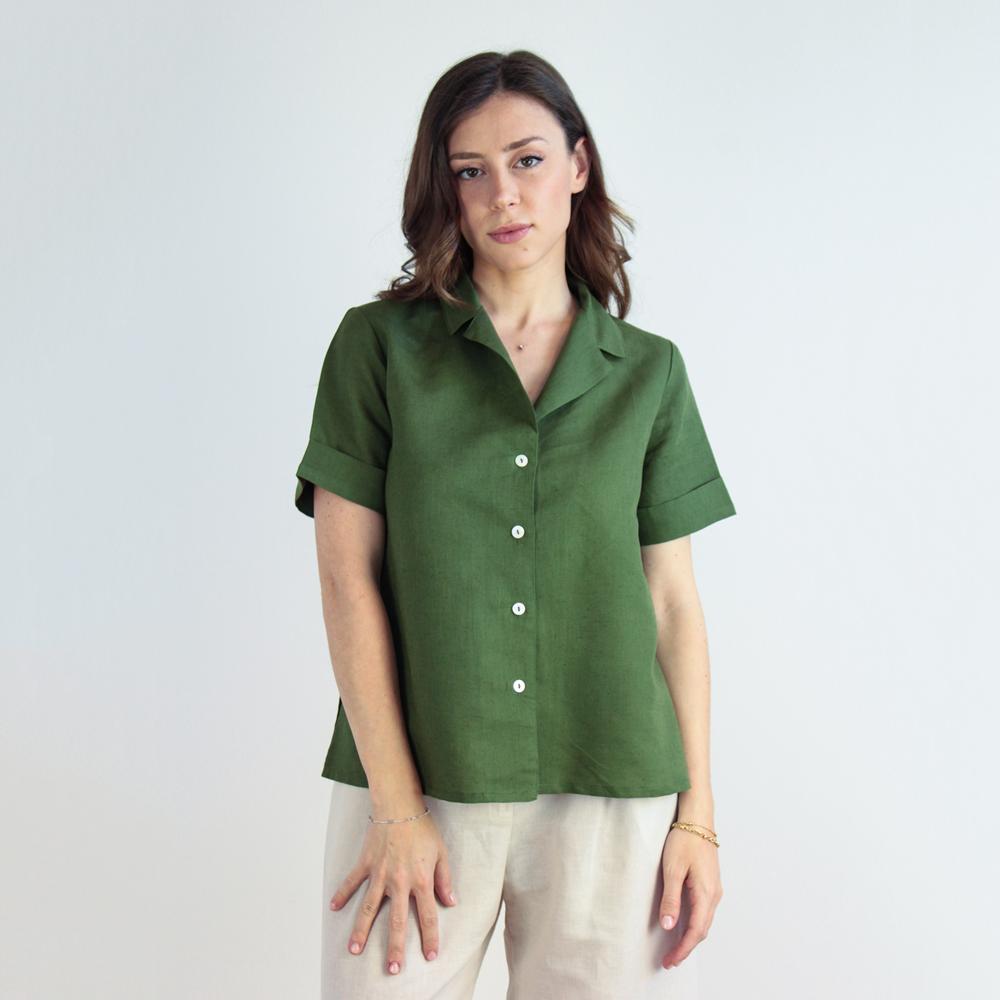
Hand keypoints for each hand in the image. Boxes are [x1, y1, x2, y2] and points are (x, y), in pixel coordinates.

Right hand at [328, 807, 458, 975]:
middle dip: (396, 947)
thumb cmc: (422, 827)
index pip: (427, 915)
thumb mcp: (441, 852)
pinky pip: (352, 881)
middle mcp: (399, 881)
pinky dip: (342, 893)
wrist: (399, 804)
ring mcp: (380, 874)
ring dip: (361, 930)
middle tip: (393, 969)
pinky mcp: (366, 863)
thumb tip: (450, 902)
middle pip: (397, 921)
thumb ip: (444, 879)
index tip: (430, 955)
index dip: (430, 937)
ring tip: (354, 950)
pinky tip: (334, 908)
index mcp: (420, 879)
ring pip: (369, 908)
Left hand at [657, 825, 721, 969]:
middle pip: (702, 930)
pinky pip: (704, 911)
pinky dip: (695, 924)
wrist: (698, 820)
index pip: (695, 931)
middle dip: (686, 947)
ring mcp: (714, 889)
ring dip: (690, 937)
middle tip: (669, 960)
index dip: (683, 949)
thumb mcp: (672, 869)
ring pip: (704, 922)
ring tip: (675, 948)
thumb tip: (668, 926)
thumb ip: (671, 899)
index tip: (670, 961)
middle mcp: (714, 895)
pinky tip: (684, 925)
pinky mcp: (711, 883)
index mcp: (706, 894)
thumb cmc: (684, 841)